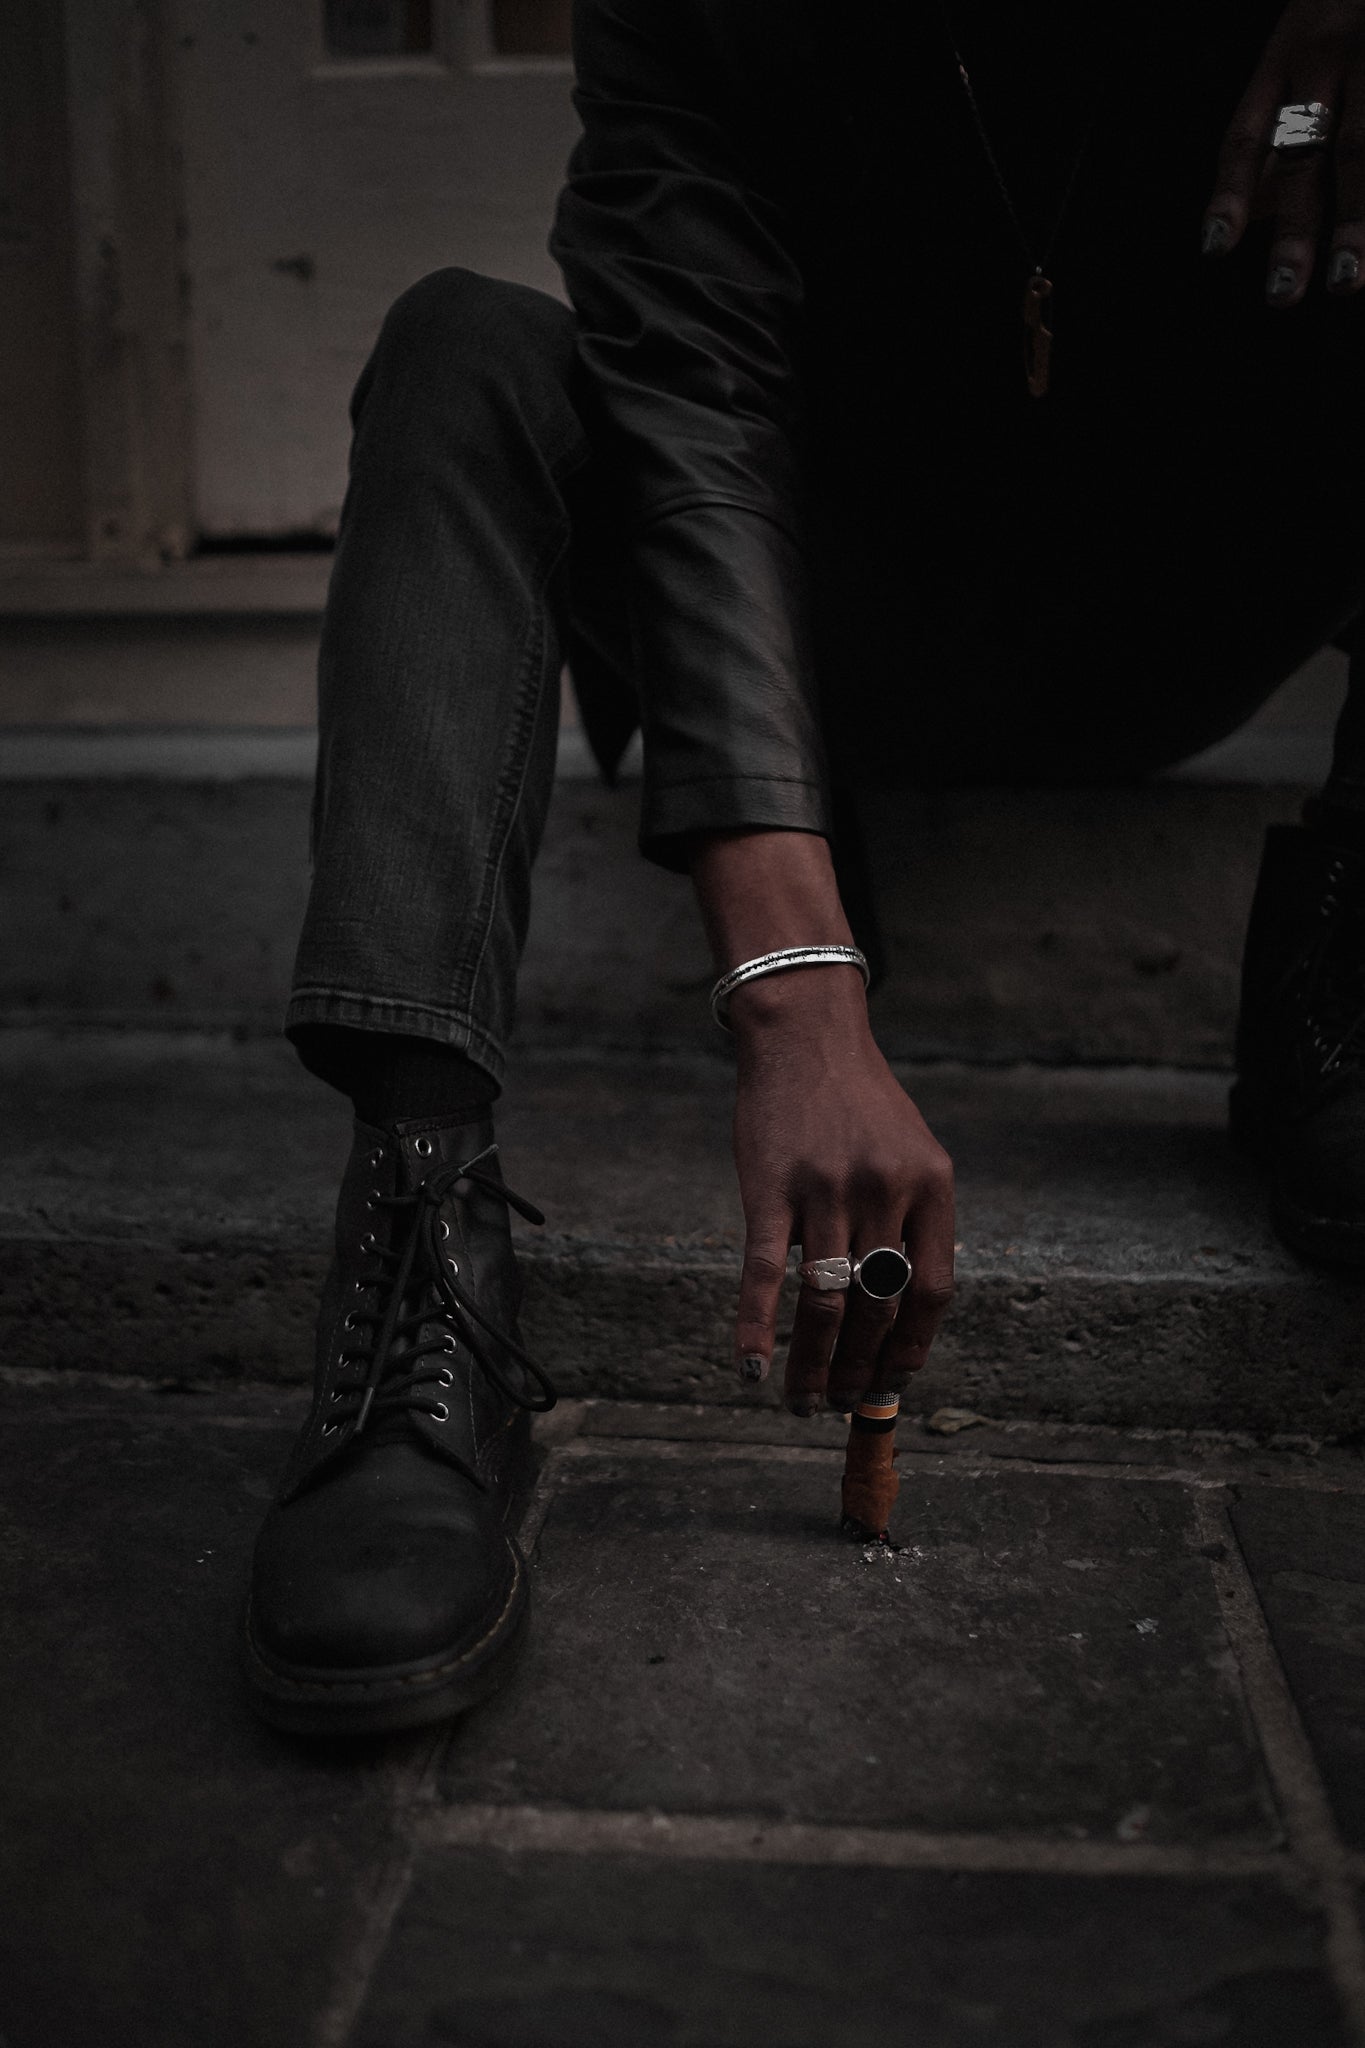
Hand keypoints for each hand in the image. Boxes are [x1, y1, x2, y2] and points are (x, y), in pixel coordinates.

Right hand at [729, 968, 955, 1414]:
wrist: (804, 1035)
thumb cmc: (857, 1101)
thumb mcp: (910, 1151)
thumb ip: (913, 1220)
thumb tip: (901, 1314)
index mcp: (931, 1185)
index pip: (933, 1291)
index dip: (913, 1348)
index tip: (894, 1382)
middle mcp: (883, 1190)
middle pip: (878, 1306)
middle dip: (862, 1368)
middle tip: (844, 1404)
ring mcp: (826, 1190)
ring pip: (824, 1302)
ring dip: (814, 1365)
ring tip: (804, 1402)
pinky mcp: (769, 1188)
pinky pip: (763, 1274)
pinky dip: (755, 1328)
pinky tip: (750, 1368)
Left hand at [1202, 0, 1364, 302]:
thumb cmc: (1348, 13)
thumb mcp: (1302, 49)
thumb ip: (1279, 128)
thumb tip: (1255, 209)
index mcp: (1289, 55)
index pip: (1248, 134)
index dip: (1230, 194)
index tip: (1215, 248)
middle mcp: (1331, 55)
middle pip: (1307, 156)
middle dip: (1294, 229)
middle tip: (1282, 291)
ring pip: (1361, 152)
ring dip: (1354, 222)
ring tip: (1347, 279)